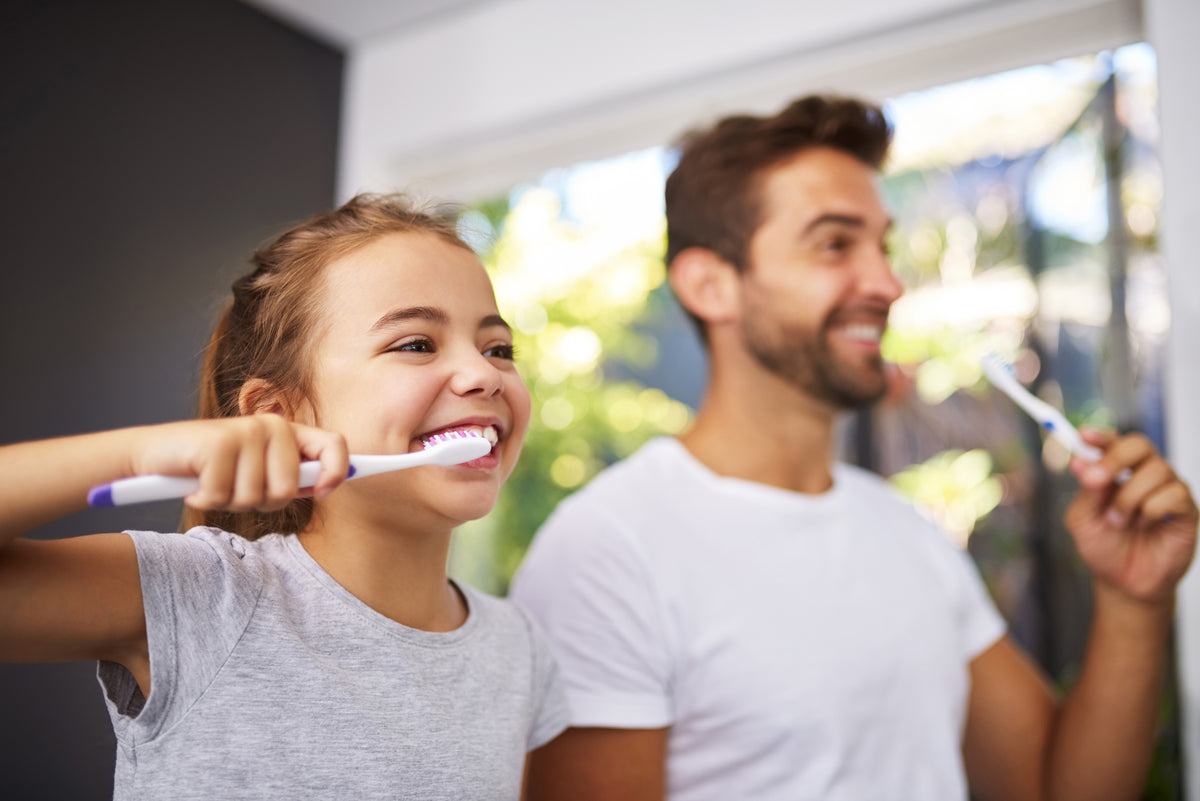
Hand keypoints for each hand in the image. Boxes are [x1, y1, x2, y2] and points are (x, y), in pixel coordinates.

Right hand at [131, 414, 349, 511]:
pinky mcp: (219, 442)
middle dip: (260, 502)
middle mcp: (272, 425)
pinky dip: (205, 499)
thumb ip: (290, 475)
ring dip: (229, 502)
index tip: (324, 492)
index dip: (337, 471)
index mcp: (288, 433)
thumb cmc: (209, 468)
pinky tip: (194, 484)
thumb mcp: (256, 472)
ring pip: (256, 497)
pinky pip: (223, 495)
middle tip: (235, 489)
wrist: (153, 456)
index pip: (333, 444)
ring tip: (213, 483)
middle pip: (289, 489)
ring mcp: (246, 431)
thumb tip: (327, 484)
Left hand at [1065, 428, 1197, 604]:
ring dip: (1129, 498)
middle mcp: (1143, 475)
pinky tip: (1146, 526)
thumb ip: (1085, 492)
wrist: (1124, 582)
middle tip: (1097, 480)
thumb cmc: (1104, 548)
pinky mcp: (1186, 509)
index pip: (1113, 442)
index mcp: (1116, 472)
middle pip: (1139, 444)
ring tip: (1119, 522)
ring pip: (1156, 470)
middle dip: (1115, 458)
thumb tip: (1081, 463)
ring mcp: (1167, 489)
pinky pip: (1174, 494)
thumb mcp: (1083, 520)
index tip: (1084, 435)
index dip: (1101, 436)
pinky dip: (1152, 510)